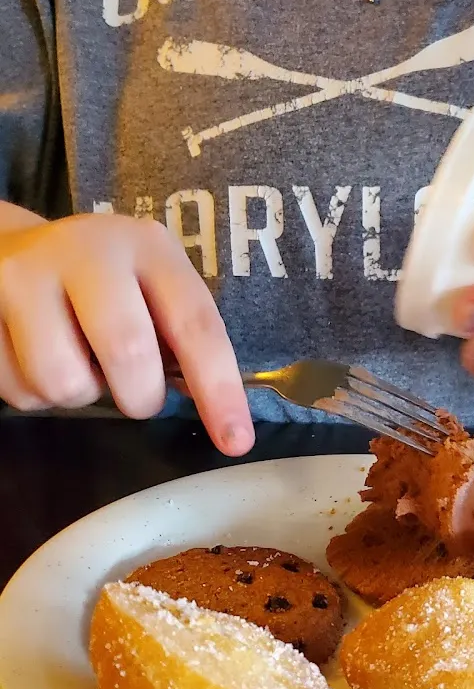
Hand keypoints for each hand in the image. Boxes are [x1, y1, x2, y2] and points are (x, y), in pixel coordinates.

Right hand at [0, 212, 253, 454]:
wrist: (9, 250)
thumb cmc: (104, 281)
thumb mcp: (152, 287)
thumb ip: (182, 339)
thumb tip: (219, 413)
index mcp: (147, 248)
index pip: (195, 324)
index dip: (219, 389)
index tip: (236, 441)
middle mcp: (86, 252)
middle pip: (127, 352)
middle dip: (140, 397)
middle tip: (136, 393)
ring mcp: (23, 278)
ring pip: (64, 381)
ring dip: (82, 395)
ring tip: (79, 362)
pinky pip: (19, 391)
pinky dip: (37, 394)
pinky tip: (38, 356)